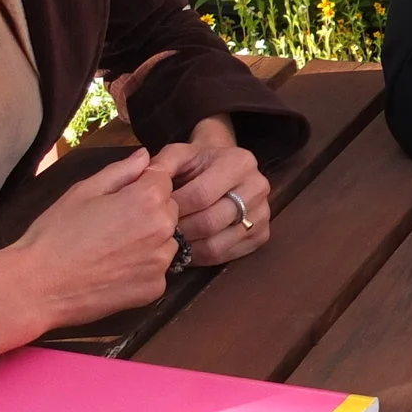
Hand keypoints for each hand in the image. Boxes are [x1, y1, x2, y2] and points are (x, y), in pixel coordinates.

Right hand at [0, 148, 180, 352]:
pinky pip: (157, 269)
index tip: (124, 194)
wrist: (39, 286)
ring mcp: (161, 262)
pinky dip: (143, 268)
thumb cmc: (55, 233)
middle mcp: (163, 229)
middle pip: (170, 209)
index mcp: (147, 199)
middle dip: (150, 210)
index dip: (144, 182)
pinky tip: (114, 269)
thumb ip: (121, 171)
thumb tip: (145, 156)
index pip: (164, 178)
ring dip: (150, 240)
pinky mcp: (155, 289)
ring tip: (112, 247)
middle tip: (113, 222)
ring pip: (166, 241)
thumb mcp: (84, 190)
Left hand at [148, 116, 271, 264]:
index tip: (154, 213)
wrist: (223, 169)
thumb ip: (161, 164)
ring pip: (218, 243)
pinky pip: (227, 255)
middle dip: (180, 230)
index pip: (201, 194)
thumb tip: (147, 178)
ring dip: (188, 247)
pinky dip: (202, 257)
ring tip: (170, 243)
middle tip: (159, 233)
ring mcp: (264, 213)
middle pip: (211, 221)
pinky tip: (187, 249)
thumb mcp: (179, 155)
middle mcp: (259, 186)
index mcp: (240, 161)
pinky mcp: (262, 235)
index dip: (174, 207)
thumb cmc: (197, 164)